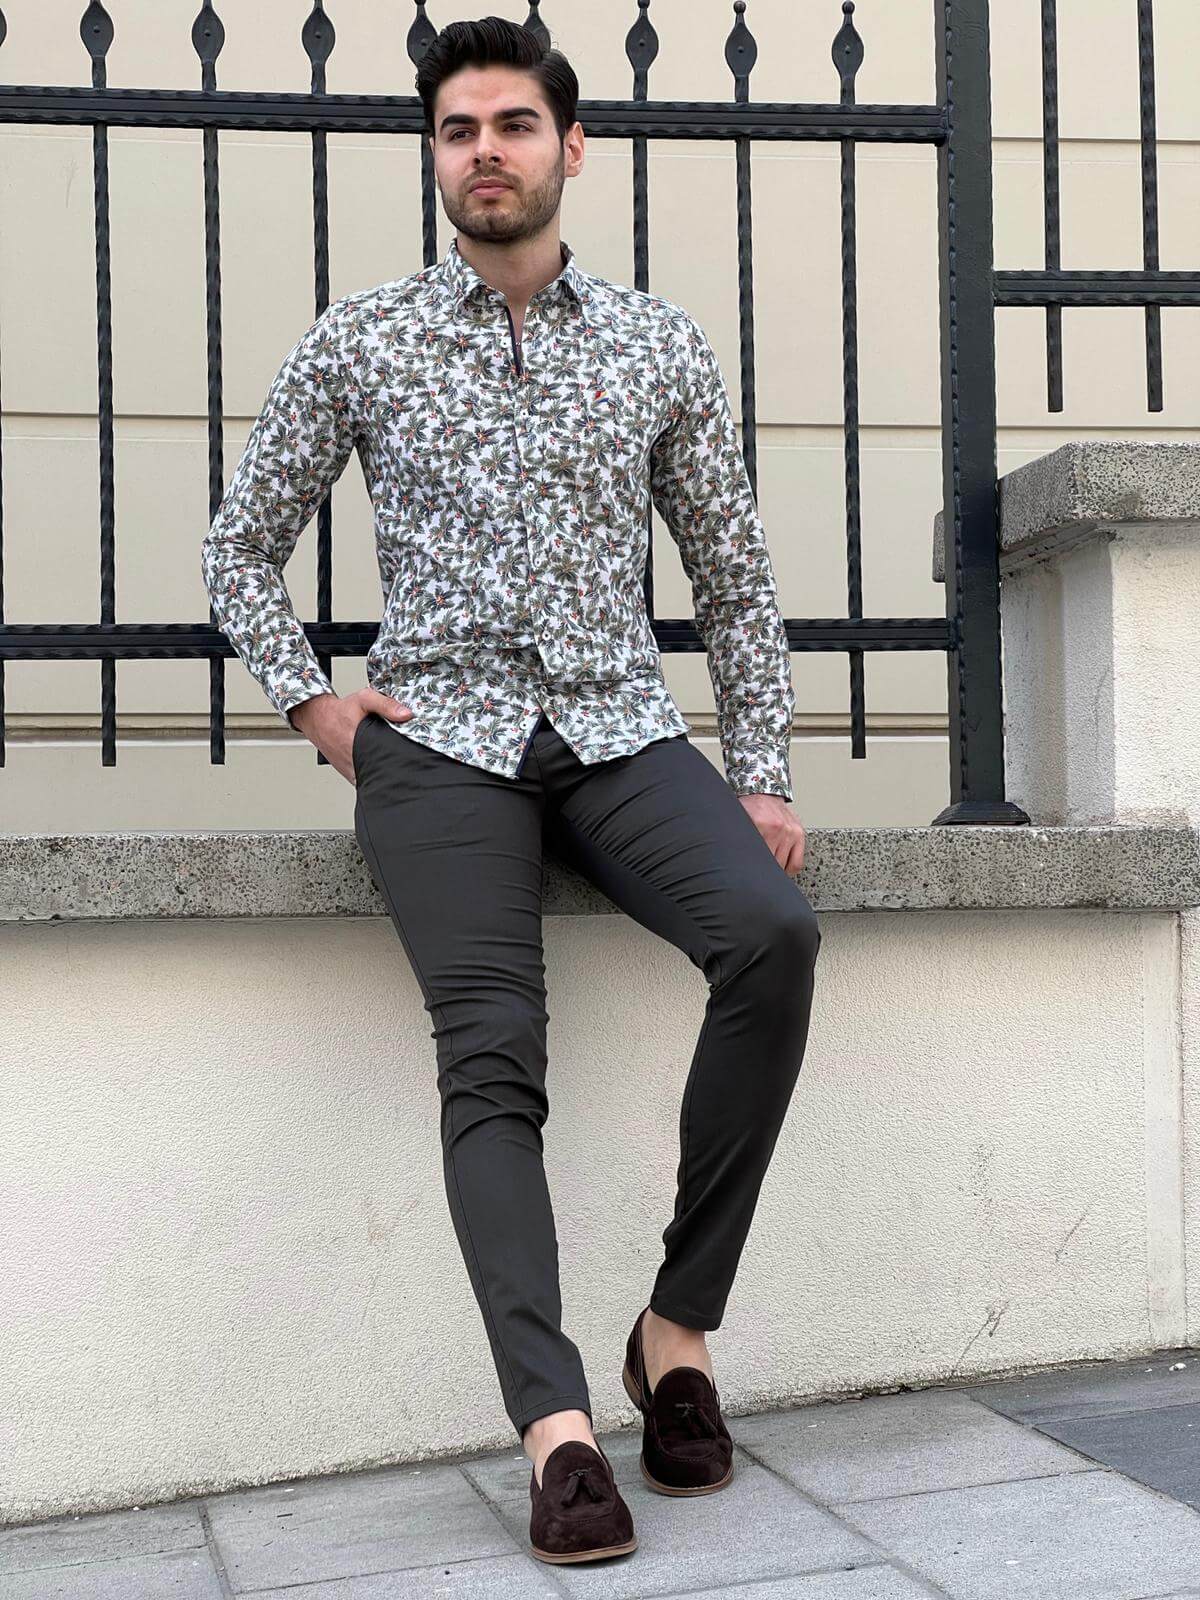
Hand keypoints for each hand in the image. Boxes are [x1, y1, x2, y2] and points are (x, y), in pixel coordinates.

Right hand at [291, 688, 414, 783]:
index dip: (400, 762)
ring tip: (397, 767)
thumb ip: (385, 705)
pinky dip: (376, 777)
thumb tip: (406, 714)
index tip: (412, 760)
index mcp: (358, 744)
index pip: (386, 760)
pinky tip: (383, 769)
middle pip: (383, 773)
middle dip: (397, 769)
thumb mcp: (364, 699)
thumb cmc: (340, 711)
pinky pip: (366, 781)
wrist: (318, 719)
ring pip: (375, 779)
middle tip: (408, 763)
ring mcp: (352, 771)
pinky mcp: (350, 775)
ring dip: (386, 775)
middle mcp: (355, 761)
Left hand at [738, 793, 805, 875]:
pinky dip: (789, 869)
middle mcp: (779, 829)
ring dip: (776, 871)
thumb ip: (739, 839)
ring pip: (785, 866)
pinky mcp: (800, 834)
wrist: (765, 792)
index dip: (752, 870)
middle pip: (772, 864)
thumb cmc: (751, 808)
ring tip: (768, 871)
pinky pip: (797, 862)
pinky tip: (782, 870)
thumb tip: (733, 860)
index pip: (757, 858)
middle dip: (763, 871)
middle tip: (757, 874)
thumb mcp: (740, 821)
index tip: (749, 875)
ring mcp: (791, 832)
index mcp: (762, 825)